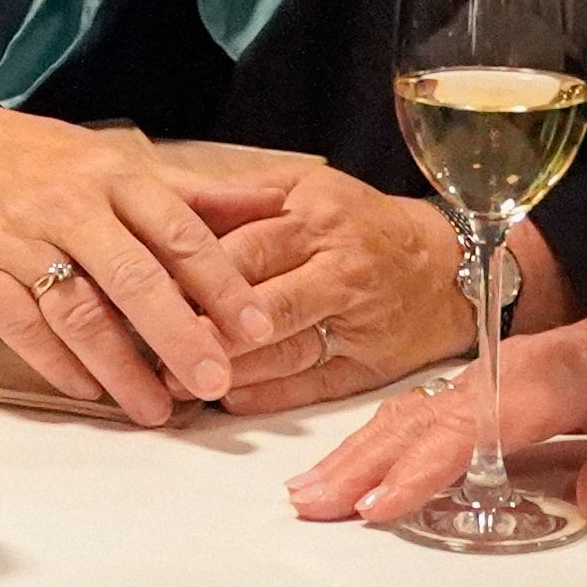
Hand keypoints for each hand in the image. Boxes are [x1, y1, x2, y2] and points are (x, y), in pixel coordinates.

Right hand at [0, 95, 271, 424]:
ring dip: (121, 368)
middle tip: (215, 383)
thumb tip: (276, 199)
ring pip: (78, 310)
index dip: (221, 282)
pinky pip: (22, 323)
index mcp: (112, 173)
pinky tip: (88, 390)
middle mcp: (68, 202)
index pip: (179, 231)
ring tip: (156, 410)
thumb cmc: (28, 159)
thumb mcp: (108, 159)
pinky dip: (57, 363)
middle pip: (134, 277)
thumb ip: (188, 191)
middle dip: (179, 336)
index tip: (258, 326)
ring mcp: (16, 235)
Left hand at [154, 150, 476, 410]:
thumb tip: (172, 201)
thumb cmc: (360, 224)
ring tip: (170, 382)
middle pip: (260, 306)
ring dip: (225, 371)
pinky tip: (225, 399)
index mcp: (316, 221)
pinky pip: (310, 387)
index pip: (243, 252)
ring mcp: (355, 324)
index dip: (189, 276)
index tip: (142, 292)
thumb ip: (242, 195)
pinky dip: (265, 396)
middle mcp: (338, 273)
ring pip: (282, 354)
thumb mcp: (307, 187)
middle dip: (201, 330)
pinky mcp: (366, 367)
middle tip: (146, 347)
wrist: (444, 267)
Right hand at [287, 266, 586, 533]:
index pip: (475, 430)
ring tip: (315, 487)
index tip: (380, 506)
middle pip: (427, 419)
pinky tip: (363, 458)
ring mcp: (506, 371)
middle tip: (315, 504)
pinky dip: (390, 435)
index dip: (422, 471)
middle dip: (365, 463)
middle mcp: (518, 368)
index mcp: (557, 374)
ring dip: (364, 450)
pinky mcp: (505, 380)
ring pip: (420, 412)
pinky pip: (436, 409)